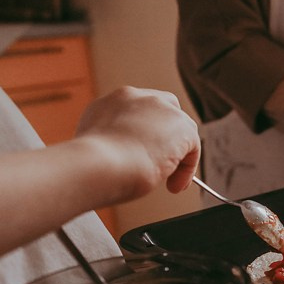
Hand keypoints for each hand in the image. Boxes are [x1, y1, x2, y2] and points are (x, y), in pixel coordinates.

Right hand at [75, 87, 200, 199]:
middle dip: (168, 135)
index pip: (137, 111)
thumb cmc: (91, 167)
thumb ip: (114, 144)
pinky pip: (192, 147)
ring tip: (167, 181)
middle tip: (163, 163)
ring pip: (180, 130)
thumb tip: (129, 158)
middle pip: (164, 110)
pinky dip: (187, 169)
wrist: (96, 165)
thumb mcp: (96, 148)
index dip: (145, 134)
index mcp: (110, 103)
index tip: (143, 155)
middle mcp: (135, 98)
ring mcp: (160, 108)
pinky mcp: (181, 125)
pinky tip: (174, 185)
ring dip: (178, 157)